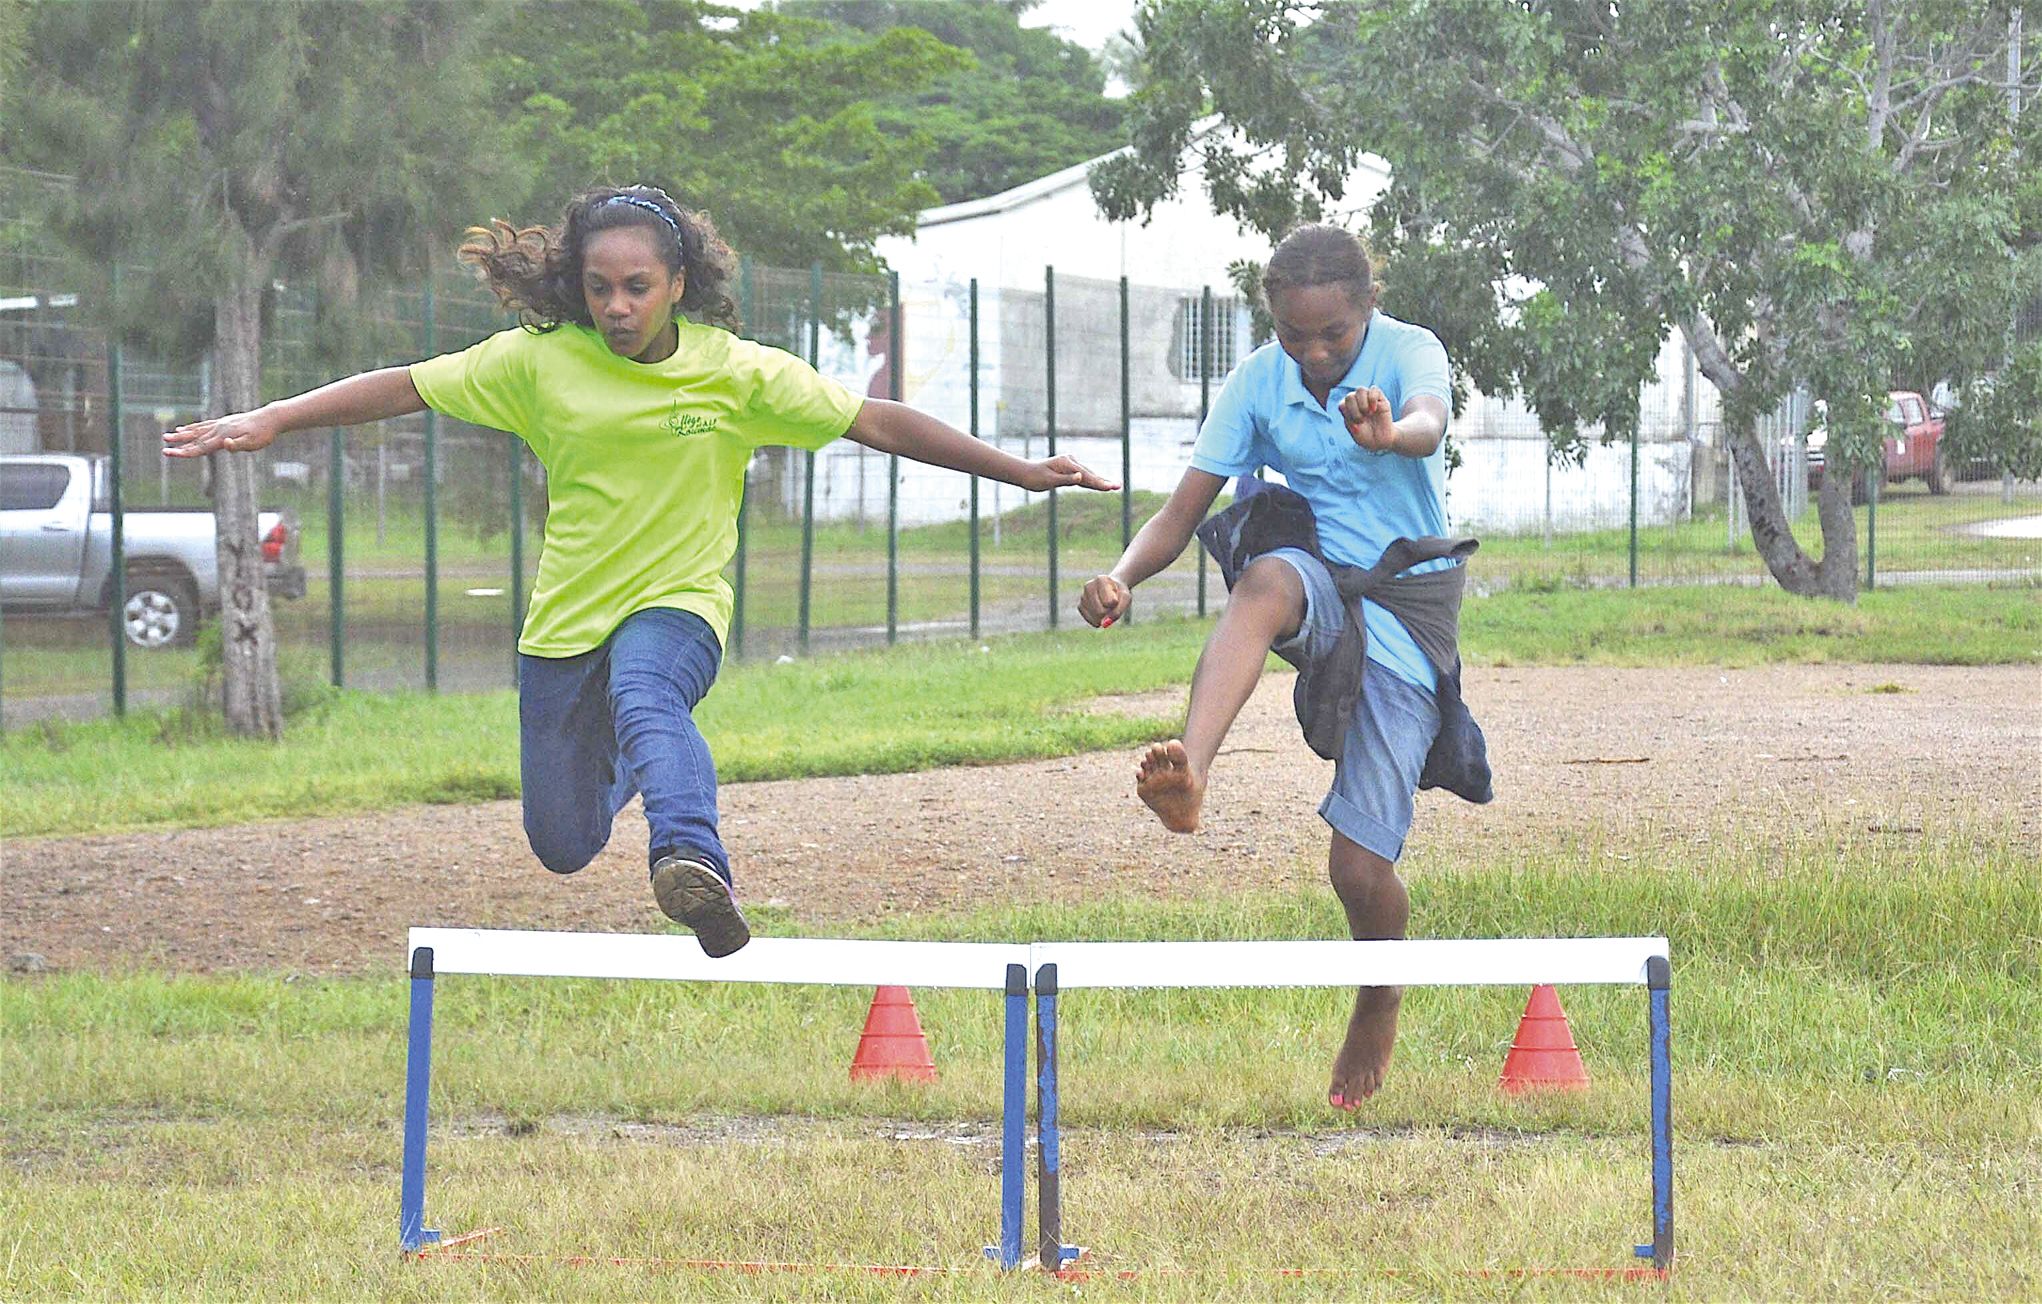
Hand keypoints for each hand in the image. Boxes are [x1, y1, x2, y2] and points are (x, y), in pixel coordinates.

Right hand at [162, 408, 280, 458]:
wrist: (270, 418)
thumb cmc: (263, 434)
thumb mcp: (253, 443)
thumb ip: (238, 445)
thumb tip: (225, 444)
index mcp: (222, 437)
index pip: (200, 447)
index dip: (184, 452)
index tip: (169, 453)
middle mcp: (219, 429)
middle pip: (195, 439)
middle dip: (179, 444)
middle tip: (164, 447)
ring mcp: (221, 424)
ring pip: (197, 430)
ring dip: (183, 434)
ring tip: (169, 435)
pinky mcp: (225, 422)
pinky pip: (204, 425)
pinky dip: (193, 427)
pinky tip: (186, 428)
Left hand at [1017, 455, 1117, 492]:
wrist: (1025, 472)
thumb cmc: (1035, 478)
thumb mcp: (1049, 481)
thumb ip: (1066, 479)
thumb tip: (1081, 477)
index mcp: (1066, 463)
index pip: (1086, 476)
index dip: (1099, 483)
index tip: (1110, 487)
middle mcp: (1070, 461)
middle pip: (1089, 474)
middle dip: (1103, 481)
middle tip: (1118, 486)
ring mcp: (1070, 463)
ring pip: (1087, 474)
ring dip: (1099, 481)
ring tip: (1114, 486)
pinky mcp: (1069, 467)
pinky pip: (1082, 475)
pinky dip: (1091, 480)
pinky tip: (1099, 484)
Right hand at [1078, 574, 1130, 627]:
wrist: (1113, 589)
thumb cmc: (1120, 593)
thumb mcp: (1126, 599)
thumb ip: (1118, 611)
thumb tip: (1103, 624)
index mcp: (1101, 580)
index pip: (1109, 602)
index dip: (1116, 604)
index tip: (1116, 596)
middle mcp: (1089, 586)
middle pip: (1100, 612)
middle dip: (1109, 612)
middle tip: (1111, 603)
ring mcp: (1082, 596)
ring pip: (1095, 617)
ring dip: (1104, 616)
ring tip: (1106, 605)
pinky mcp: (1080, 606)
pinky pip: (1090, 620)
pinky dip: (1098, 620)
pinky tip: (1101, 612)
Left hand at [1339, 386, 1396, 452]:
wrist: (1381, 440)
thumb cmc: (1366, 437)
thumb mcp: (1355, 433)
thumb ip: (1350, 421)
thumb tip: (1352, 409)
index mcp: (1348, 410)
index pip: (1342, 405)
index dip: (1348, 415)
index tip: (1355, 426)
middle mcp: (1356, 402)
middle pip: (1349, 396)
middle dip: (1354, 410)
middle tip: (1361, 421)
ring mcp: (1368, 399)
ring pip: (1360, 390)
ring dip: (1362, 403)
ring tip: (1368, 414)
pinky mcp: (1380, 398)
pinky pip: (1374, 389)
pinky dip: (1372, 398)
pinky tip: (1374, 409)